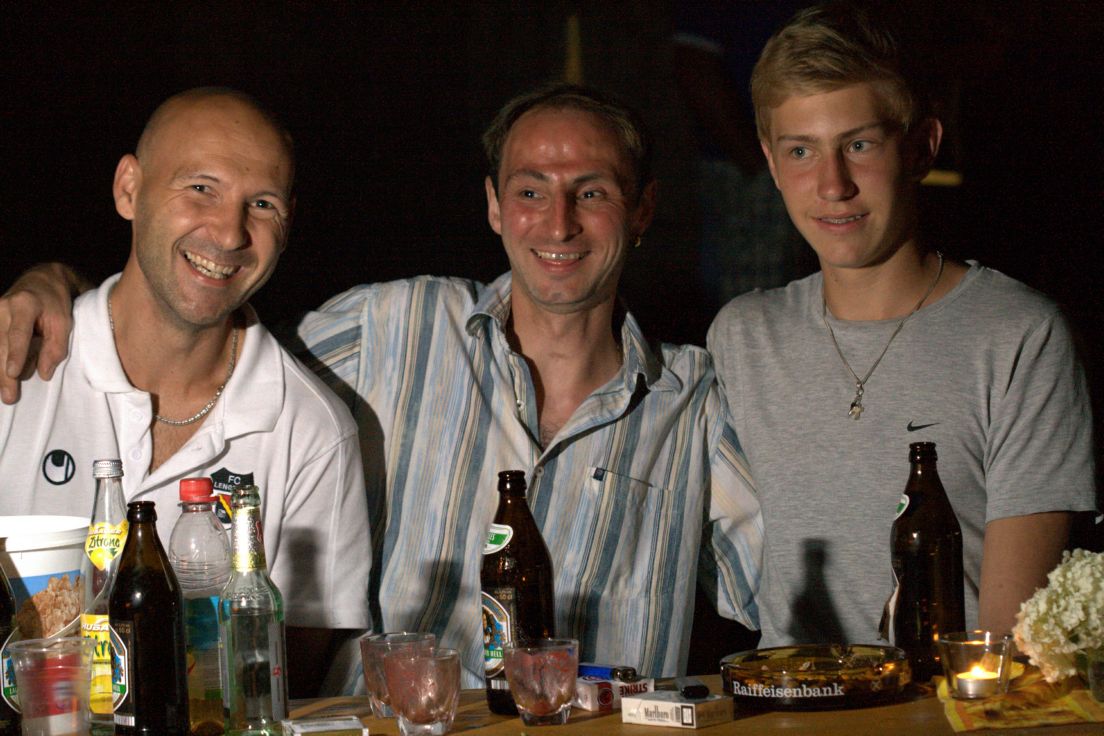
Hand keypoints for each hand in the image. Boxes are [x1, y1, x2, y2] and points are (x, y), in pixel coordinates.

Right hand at [0, 263, 81, 403]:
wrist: (41, 280)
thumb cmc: (55, 302)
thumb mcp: (63, 321)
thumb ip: (55, 347)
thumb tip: (44, 374)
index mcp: (23, 304)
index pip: (17, 333)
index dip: (15, 354)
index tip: (12, 373)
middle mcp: (3, 308)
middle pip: (1, 345)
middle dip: (4, 373)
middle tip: (9, 396)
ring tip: (5, 394)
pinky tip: (0, 379)